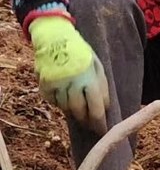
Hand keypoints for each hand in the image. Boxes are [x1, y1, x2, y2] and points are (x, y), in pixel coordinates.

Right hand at [29, 15, 108, 135]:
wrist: (55, 38)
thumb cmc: (81, 53)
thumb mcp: (97, 66)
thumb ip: (102, 87)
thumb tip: (105, 108)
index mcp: (89, 78)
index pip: (96, 109)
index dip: (99, 123)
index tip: (102, 130)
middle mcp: (72, 84)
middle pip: (79, 112)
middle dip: (86, 120)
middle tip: (90, 124)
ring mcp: (56, 85)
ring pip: (65, 109)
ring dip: (73, 111)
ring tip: (79, 109)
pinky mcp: (44, 86)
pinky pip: (53, 102)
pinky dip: (59, 102)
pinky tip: (64, 96)